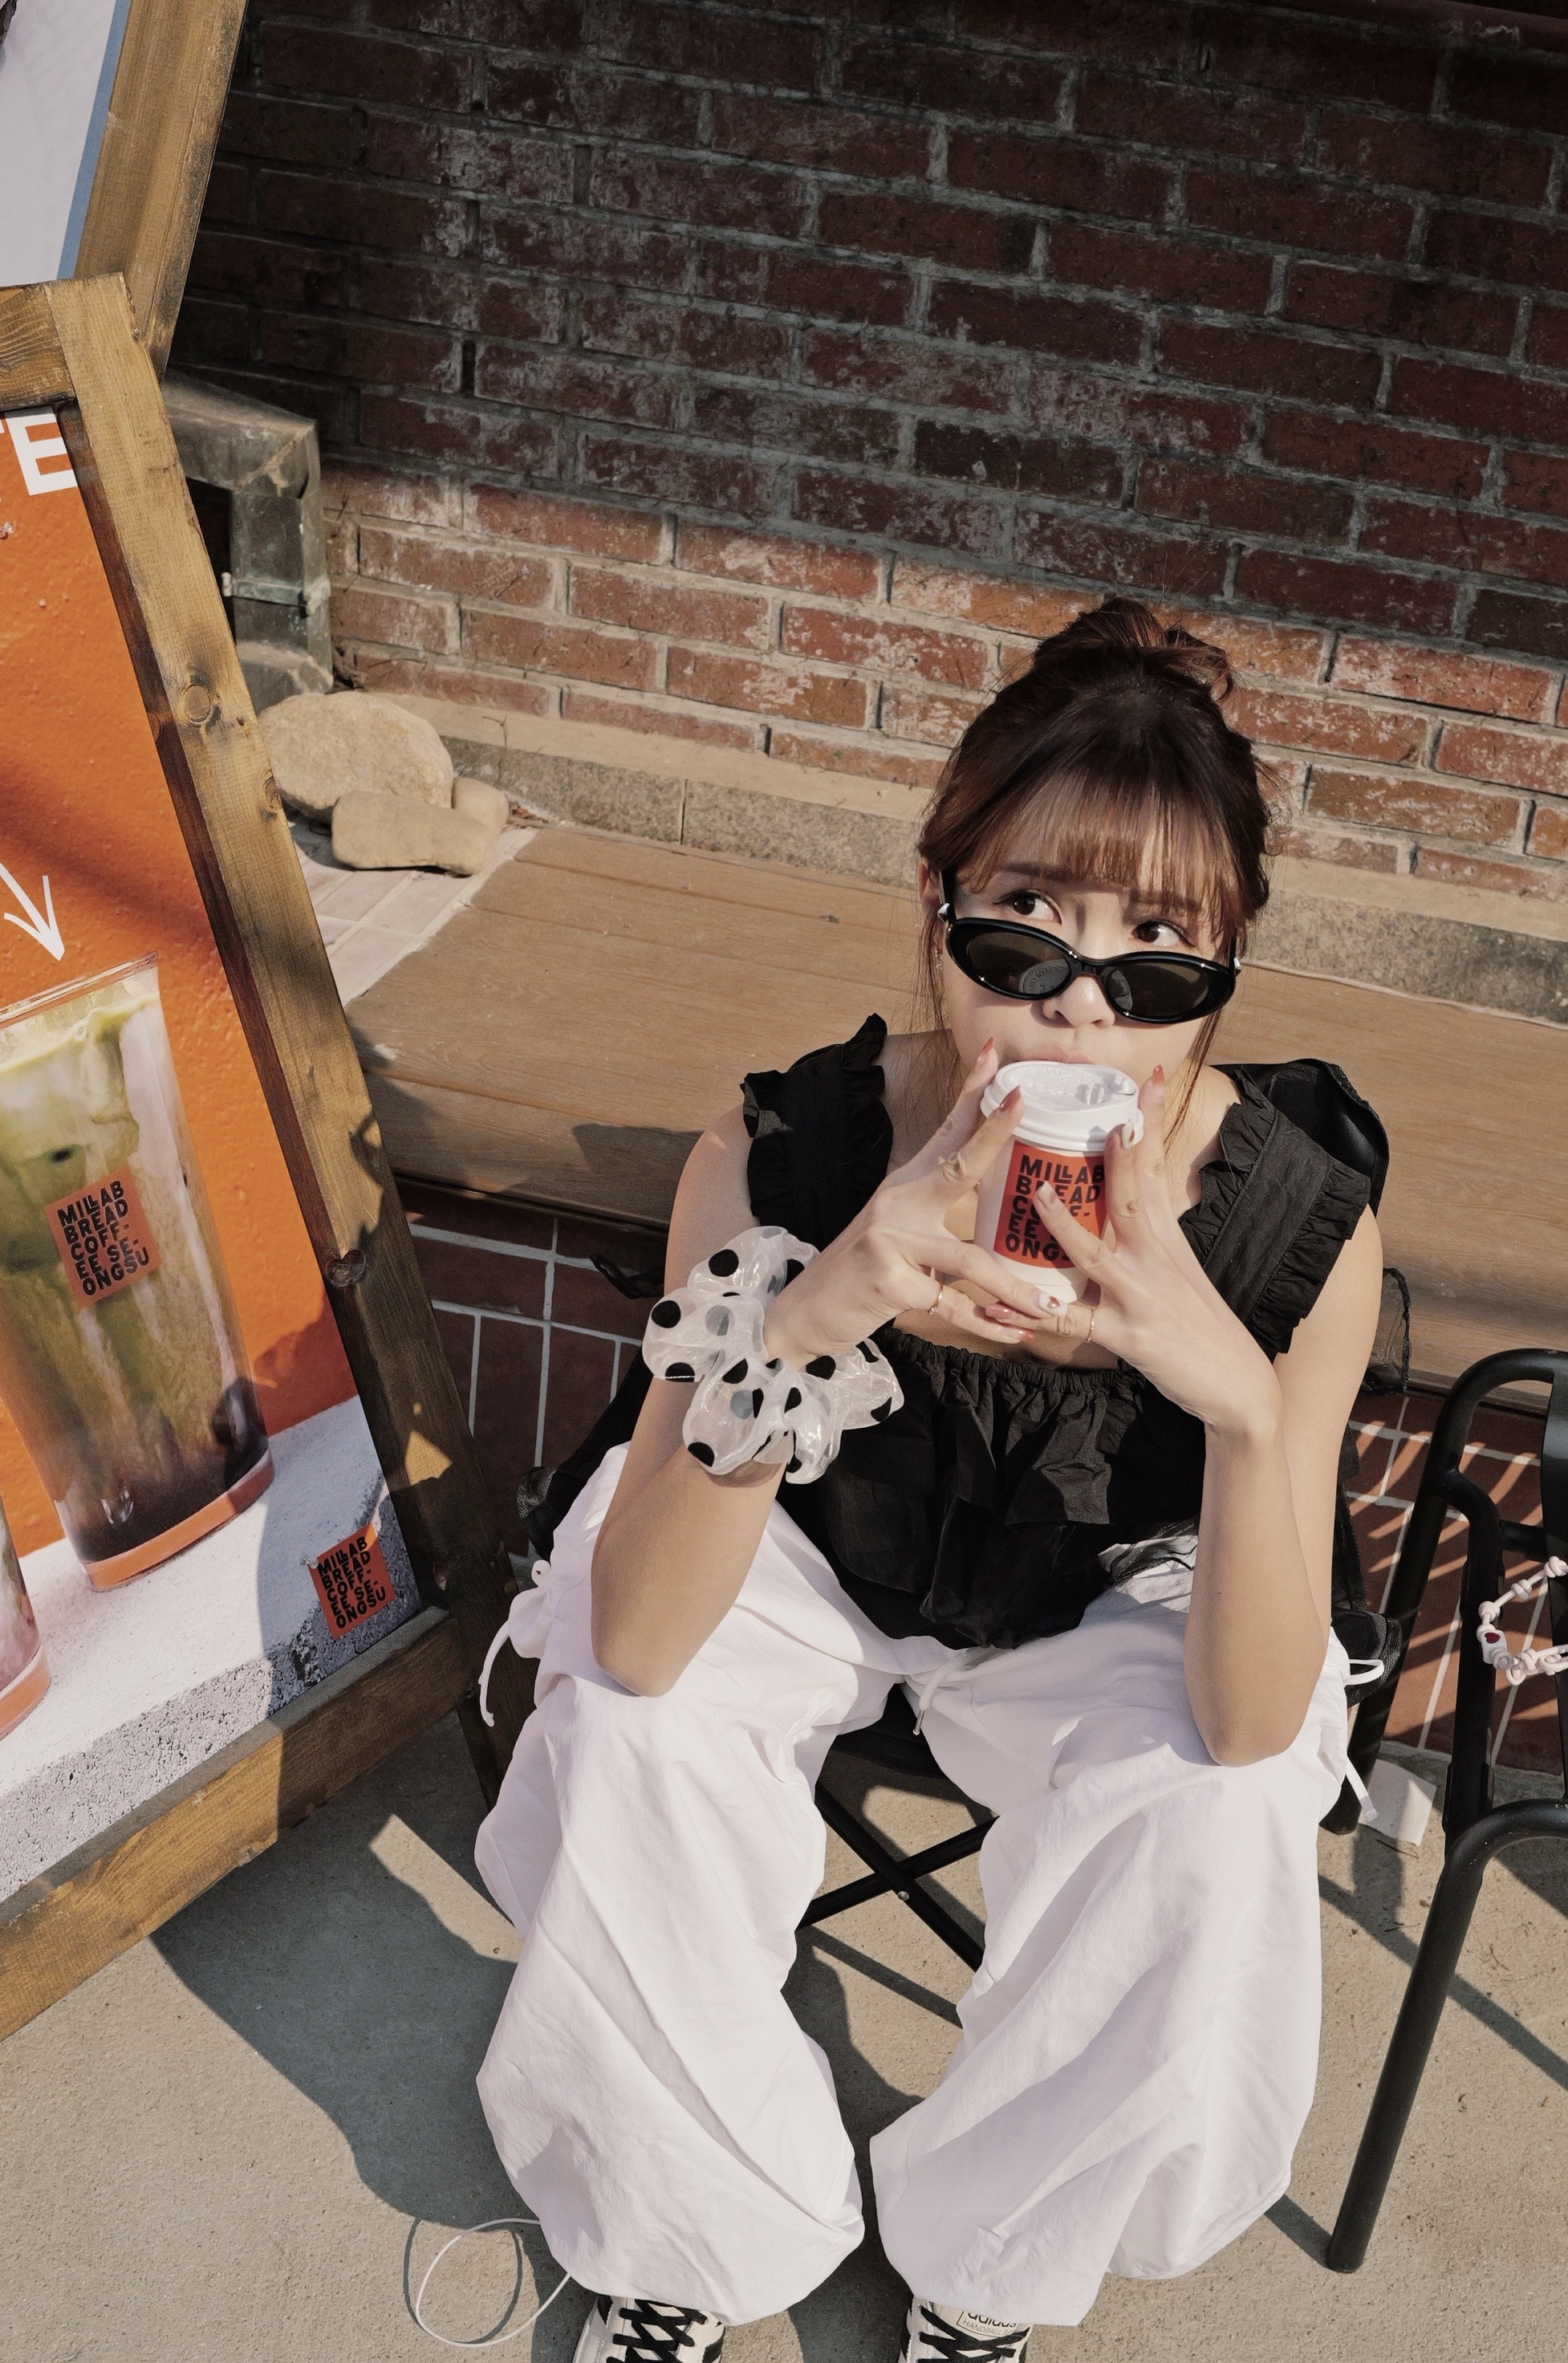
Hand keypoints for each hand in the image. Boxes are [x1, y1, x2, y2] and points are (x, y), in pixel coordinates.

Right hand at [763, 1040, 1056, 1365]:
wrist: (801, 1313)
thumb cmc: (861, 1275)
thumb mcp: (897, 1236)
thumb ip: (940, 1224)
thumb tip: (999, 1223)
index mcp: (904, 1187)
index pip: (945, 1132)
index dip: (972, 1092)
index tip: (997, 1055)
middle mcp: (896, 1203)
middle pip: (956, 1164)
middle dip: (993, 1132)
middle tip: (1024, 1103)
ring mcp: (890, 1239)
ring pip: (970, 1260)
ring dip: (1015, 1290)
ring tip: (1051, 1309)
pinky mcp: (889, 1281)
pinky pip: (953, 1305)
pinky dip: (987, 1324)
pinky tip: (1013, 1334)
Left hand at [1000, 1069, 1280, 1438]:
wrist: (1238, 1384)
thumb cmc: (1199, 1323)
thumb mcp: (1180, 1266)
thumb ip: (1152, 1230)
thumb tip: (1128, 1193)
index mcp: (1166, 1237)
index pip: (1157, 1169)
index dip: (1151, 1124)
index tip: (1149, 1080)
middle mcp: (1155, 1258)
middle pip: (1134, 1194)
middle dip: (1122, 1150)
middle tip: (1106, 1108)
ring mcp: (1140, 1296)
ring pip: (1098, 1253)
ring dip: (1066, 1223)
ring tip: (1038, 1191)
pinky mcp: (1127, 1336)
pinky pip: (1071, 1323)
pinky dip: (1036, 1315)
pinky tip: (1002, 1304)